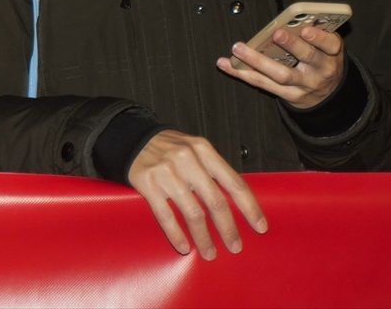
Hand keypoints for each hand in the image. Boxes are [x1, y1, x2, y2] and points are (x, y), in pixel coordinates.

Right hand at [126, 130, 267, 258]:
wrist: (130, 138)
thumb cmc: (168, 148)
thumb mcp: (194, 149)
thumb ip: (213, 170)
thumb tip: (237, 202)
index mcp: (203, 150)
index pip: (234, 182)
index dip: (249, 207)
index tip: (260, 227)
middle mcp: (186, 160)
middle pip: (215, 201)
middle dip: (228, 228)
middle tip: (235, 246)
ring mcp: (166, 172)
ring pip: (192, 212)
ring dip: (203, 238)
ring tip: (210, 252)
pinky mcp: (147, 183)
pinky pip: (165, 215)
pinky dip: (176, 234)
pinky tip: (183, 246)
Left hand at [217, 23, 345, 110]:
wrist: (329, 94)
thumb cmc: (321, 59)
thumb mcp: (326, 47)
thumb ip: (313, 32)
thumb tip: (292, 16)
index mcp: (331, 54)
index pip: (331, 45)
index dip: (319, 38)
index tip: (305, 29)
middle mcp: (321, 71)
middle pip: (307, 58)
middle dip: (292, 45)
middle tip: (276, 34)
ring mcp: (305, 86)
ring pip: (282, 74)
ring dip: (258, 60)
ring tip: (238, 48)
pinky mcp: (290, 96)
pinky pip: (264, 84)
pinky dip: (243, 73)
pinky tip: (226, 64)